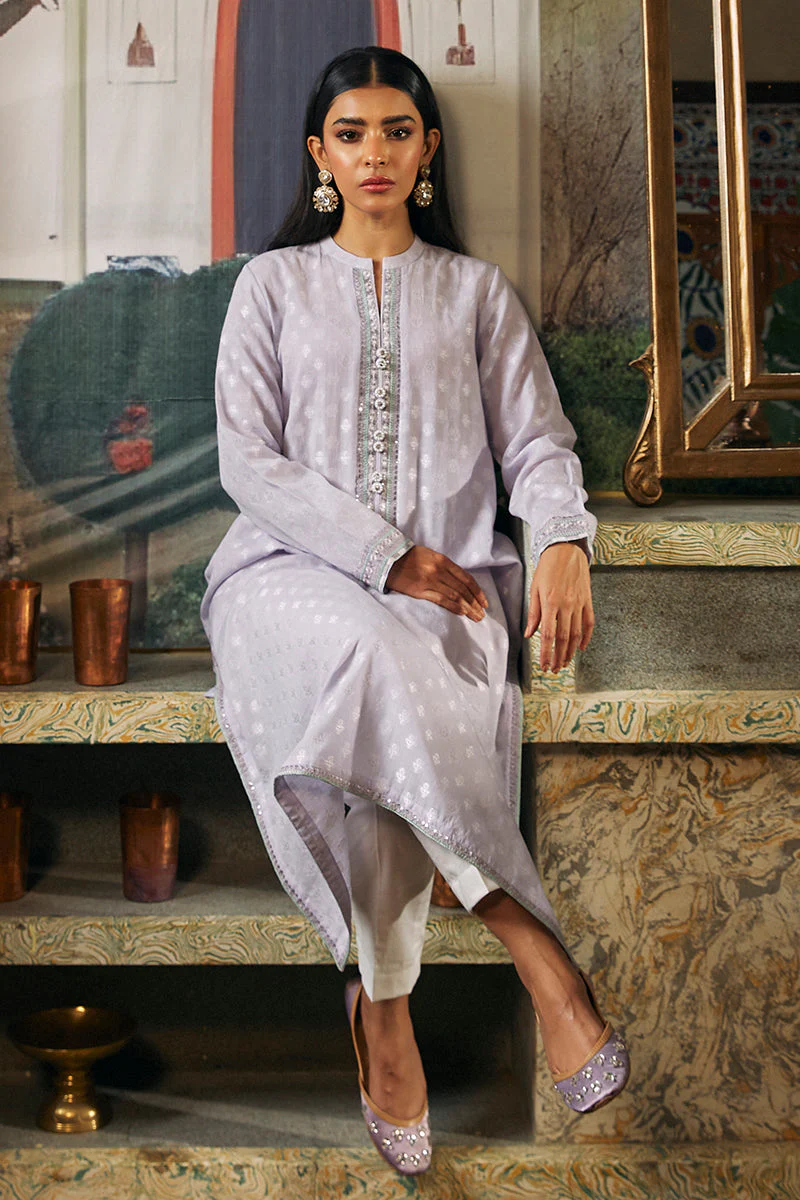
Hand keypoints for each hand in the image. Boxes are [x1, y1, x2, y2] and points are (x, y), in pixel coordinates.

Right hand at [386, 546, 487, 621]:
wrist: (387, 559)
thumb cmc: (408, 557)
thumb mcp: (430, 555)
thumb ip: (445, 567)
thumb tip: (459, 581)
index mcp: (443, 560)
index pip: (466, 578)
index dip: (477, 591)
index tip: (484, 601)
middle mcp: (439, 570)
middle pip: (463, 589)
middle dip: (475, 603)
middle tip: (482, 613)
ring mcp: (430, 581)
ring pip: (455, 596)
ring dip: (468, 608)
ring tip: (475, 617)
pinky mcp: (420, 591)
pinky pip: (442, 600)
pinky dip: (454, 607)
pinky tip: (461, 613)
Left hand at [525, 542, 593, 671]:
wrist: (566, 549)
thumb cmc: (547, 567)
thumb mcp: (534, 589)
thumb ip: (533, 614)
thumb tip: (530, 634)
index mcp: (550, 603)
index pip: (549, 636)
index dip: (547, 654)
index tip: (544, 666)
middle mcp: (566, 605)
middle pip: (564, 639)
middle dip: (558, 657)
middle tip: (554, 669)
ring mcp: (579, 603)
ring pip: (576, 634)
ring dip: (571, 652)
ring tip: (565, 663)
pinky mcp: (588, 600)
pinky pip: (589, 623)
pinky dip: (586, 637)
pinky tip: (581, 647)